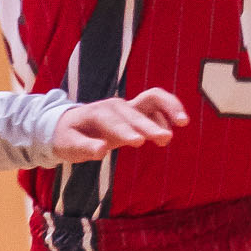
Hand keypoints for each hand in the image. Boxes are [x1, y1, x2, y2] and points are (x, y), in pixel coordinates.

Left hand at [51, 88, 187, 161]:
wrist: (69, 125)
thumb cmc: (67, 138)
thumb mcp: (69, 146)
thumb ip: (84, 148)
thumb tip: (101, 150)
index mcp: (96, 114)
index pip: (113, 122)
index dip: (125, 131)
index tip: (138, 142)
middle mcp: (115, 106)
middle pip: (136, 112)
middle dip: (150, 125)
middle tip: (166, 138)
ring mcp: (128, 107)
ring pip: (152, 99)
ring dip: (168, 108)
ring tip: (183, 122)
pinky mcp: (137, 111)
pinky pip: (156, 106)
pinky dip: (168, 112)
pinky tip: (176, 127)